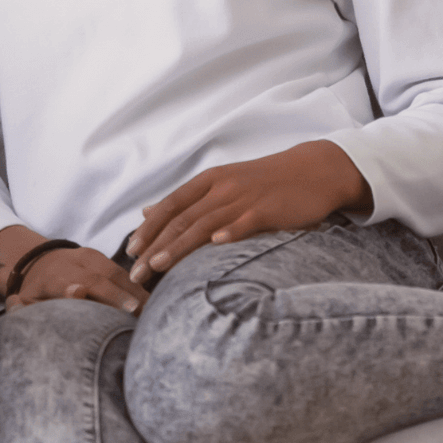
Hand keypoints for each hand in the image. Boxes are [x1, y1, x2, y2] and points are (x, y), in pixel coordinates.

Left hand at [0, 225, 149, 312]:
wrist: (39, 262)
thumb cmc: (34, 292)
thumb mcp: (25, 301)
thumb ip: (25, 306)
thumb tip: (34, 303)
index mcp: (55, 275)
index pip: (74, 281)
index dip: (91, 290)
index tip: (111, 303)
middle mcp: (75, 262)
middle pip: (103, 277)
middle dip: (123, 295)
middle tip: (141, 314)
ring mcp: (92, 257)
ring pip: (118, 273)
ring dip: (137, 292)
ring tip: (154, 311)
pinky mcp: (104, 258)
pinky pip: (124, 273)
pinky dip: (138, 288)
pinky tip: (152, 304)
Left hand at [126, 141, 370, 284]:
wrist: (313, 170)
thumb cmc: (265, 182)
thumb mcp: (222, 184)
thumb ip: (186, 200)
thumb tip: (148, 211)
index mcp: (209, 181)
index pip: (170, 205)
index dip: (148, 228)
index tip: (130, 251)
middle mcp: (222, 187)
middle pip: (182, 219)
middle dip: (155, 246)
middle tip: (136, 272)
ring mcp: (245, 197)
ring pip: (205, 223)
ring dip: (179, 246)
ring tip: (159, 266)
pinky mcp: (268, 208)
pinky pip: (246, 222)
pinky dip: (230, 232)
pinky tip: (215, 245)